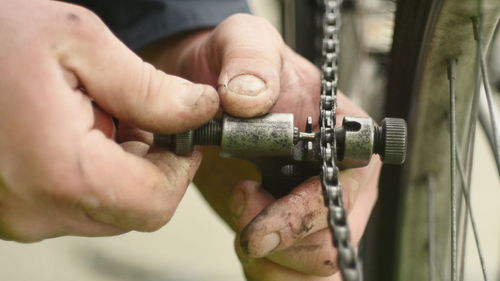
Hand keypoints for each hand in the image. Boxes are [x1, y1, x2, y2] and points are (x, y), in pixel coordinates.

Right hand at [0, 0, 218, 241]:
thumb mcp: (77, 41)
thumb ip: (148, 86)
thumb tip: (200, 112)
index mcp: (62, 172)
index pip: (156, 202)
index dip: (181, 168)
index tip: (183, 133)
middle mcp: (37, 210)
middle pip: (133, 210)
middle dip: (151, 166)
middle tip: (138, 116)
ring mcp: (18, 217)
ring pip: (106, 209)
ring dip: (119, 168)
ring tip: (97, 117)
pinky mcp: (9, 212)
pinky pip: (72, 205)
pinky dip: (89, 173)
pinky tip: (73, 132)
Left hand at [140, 14, 380, 279]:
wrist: (207, 88)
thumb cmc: (235, 66)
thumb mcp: (243, 41)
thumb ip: (252, 60)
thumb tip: (251, 100)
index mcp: (342, 142)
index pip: (340, 196)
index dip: (301, 211)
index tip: (253, 198)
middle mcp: (337, 183)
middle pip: (327, 245)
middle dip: (278, 236)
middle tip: (242, 198)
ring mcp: (313, 212)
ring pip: (314, 270)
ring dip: (273, 261)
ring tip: (244, 222)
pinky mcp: (289, 231)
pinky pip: (294, 275)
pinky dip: (270, 272)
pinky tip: (250, 245)